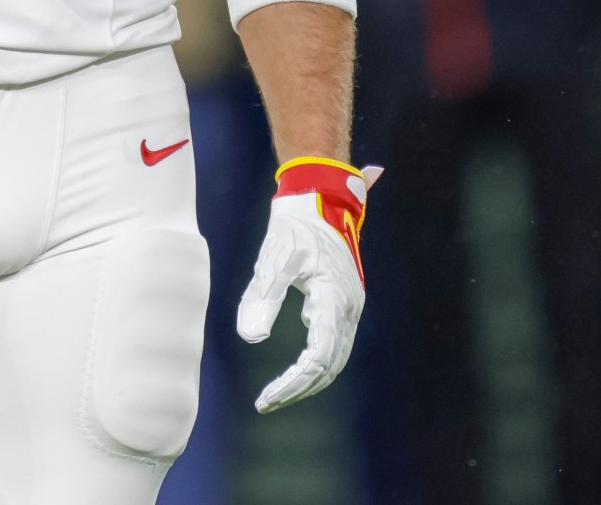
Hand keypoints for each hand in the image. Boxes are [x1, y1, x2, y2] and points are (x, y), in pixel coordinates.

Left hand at [238, 158, 380, 412]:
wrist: (319, 197)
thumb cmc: (295, 226)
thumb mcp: (274, 259)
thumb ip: (263, 297)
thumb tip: (251, 338)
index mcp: (335, 298)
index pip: (318, 357)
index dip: (293, 383)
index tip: (266, 399)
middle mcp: (348, 307)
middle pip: (330, 364)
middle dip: (300, 388)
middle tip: (267, 403)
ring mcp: (349, 305)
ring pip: (336, 357)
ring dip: (309, 379)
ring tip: (278, 394)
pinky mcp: (343, 301)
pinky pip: (334, 342)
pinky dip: (316, 361)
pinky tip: (294, 367)